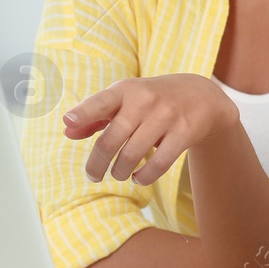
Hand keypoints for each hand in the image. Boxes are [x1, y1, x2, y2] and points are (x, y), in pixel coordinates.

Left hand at [62, 74, 237, 185]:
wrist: (200, 95)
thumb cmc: (151, 100)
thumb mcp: (125, 99)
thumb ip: (95, 115)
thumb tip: (68, 130)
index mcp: (125, 90)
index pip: (101, 101)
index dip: (84, 112)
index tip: (68, 120)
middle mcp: (144, 101)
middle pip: (111, 140)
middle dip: (97, 164)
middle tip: (93, 176)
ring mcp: (166, 116)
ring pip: (132, 155)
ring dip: (119, 172)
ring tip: (118, 174)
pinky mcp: (184, 132)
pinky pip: (159, 163)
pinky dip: (144, 176)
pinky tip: (139, 177)